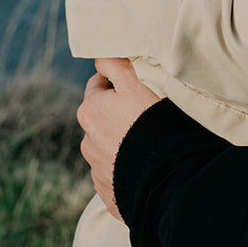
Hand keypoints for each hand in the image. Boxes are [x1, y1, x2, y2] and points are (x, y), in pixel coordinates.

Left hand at [77, 57, 160, 222]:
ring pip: (106, 145)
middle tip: (141, 113)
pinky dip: (125, 166)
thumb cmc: (148, 121)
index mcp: (90, 110)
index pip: (97, 86)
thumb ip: (114, 65)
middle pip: (99, 117)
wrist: (161, 174)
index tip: (133, 86)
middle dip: (115, 113)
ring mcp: (96, 168)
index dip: (115, 83)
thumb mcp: (133, 83)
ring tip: (144, 141)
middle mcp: (86, 140)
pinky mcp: (108, 190)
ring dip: (119, 141)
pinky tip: (143, 163)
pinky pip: (115, 172)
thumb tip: (99, 56)